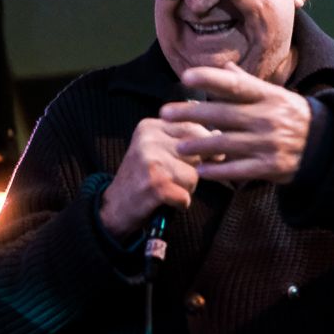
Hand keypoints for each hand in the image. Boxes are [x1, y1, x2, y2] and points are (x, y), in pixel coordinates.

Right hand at [99, 118, 214, 239]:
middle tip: (174, 177)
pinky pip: (186, 196)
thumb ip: (184, 140)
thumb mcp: (157, 149)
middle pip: (196, 152)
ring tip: (167, 188)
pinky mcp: (154, 185)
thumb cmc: (142, 178)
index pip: (192, 127)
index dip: (206, 143)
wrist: (114, 206)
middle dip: (194, 169)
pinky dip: (179, 203)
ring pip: (194, 176)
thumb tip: (219, 134)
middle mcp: (148, 140)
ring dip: (186, 188)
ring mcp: (150, 162)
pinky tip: (164, 201)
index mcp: (149, 127)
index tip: (208, 155)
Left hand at [159, 62, 311, 183]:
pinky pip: (240, 169)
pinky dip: (220, 170)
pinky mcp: (271, 166)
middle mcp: (267, 117)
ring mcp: (269, 143)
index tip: (187, 77)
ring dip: (200, 144)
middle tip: (165, 114)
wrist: (327, 145)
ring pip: (228, 143)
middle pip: (223, 114)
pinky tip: (202, 170)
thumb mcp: (277, 96)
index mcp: (268, 96)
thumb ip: (249, 85)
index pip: (236, 84)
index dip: (211, 79)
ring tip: (179, 145)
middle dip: (191, 114)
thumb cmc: (293, 116)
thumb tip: (225, 67)